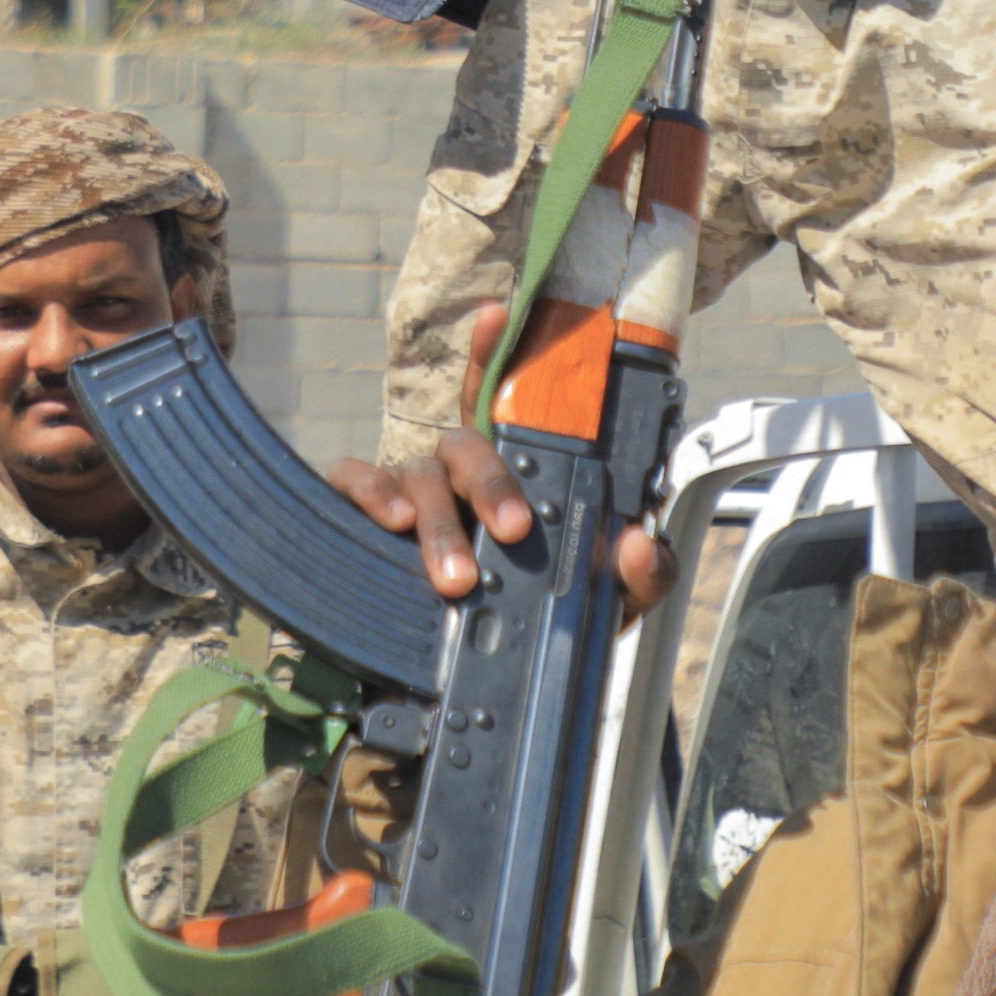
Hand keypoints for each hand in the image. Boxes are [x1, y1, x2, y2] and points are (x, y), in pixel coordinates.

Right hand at [319, 308, 669, 614]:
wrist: (475, 681)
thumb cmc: (541, 619)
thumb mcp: (605, 600)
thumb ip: (642, 574)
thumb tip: (638, 541)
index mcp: (516, 473)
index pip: (509, 403)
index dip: (497, 353)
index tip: (500, 314)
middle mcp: (458, 470)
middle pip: (469, 444)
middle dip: (491, 484)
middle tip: (514, 532)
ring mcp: (408, 488)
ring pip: (418, 475)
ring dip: (437, 521)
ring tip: (456, 576)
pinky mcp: (361, 514)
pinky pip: (353, 484)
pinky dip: (369, 494)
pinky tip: (387, 524)